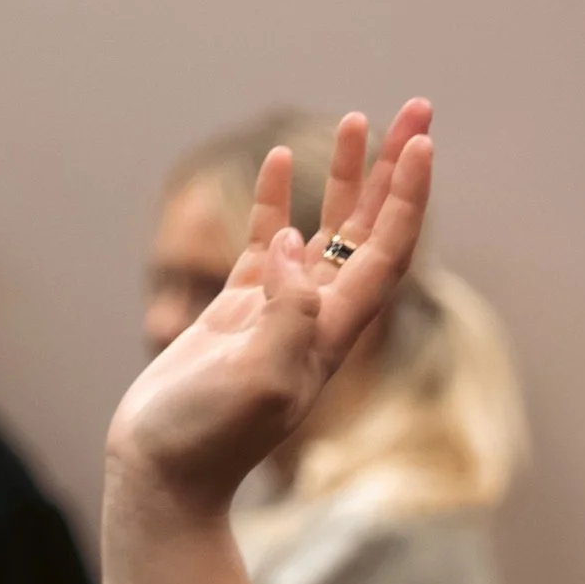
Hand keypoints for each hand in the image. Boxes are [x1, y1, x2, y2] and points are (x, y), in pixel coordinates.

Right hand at [106, 104, 434, 516]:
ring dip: (346, 178)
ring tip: (356, 120)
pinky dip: (276, 201)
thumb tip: (293, 250)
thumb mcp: (260, 382)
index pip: (385, 251)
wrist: (164, 475)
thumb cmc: (208, 440)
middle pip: (370, 230)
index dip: (406, 197)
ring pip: (325, 230)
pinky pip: (266, 243)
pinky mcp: (237, 314)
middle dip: (393, 170)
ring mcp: (278, 313)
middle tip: (416, 108)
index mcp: (333, 333)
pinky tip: (279, 162)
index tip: (420, 142)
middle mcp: (317, 318)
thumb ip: (287, 316)